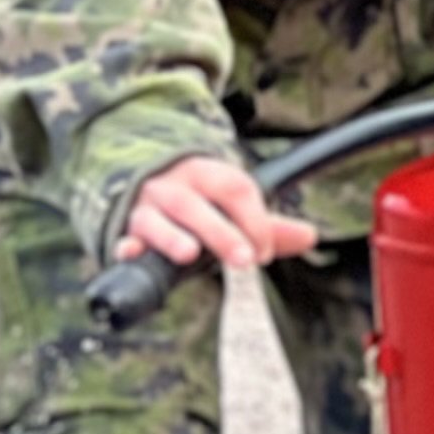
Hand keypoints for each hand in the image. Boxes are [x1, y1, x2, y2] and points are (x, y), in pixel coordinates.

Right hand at [116, 155, 318, 275]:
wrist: (139, 186)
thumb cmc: (196, 203)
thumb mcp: (229, 206)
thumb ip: (266, 225)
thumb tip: (310, 236)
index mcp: (206, 173)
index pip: (234, 189)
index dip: (254, 221)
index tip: (265, 253)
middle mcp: (173, 186)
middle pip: (196, 204)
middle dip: (221, 232)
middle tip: (244, 260)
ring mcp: (145, 207)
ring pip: (156, 219)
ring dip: (173, 237)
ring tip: (190, 254)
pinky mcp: (124, 229)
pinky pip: (124, 236)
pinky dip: (127, 246)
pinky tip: (130, 254)